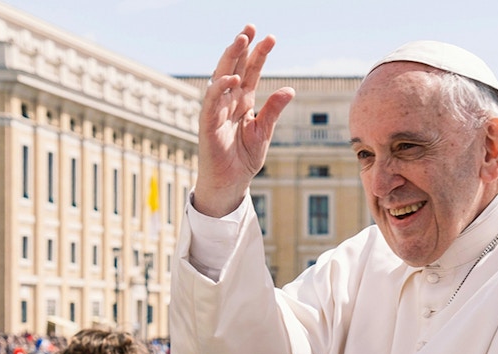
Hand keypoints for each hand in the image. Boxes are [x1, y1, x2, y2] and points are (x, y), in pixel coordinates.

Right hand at [194, 25, 294, 216]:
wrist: (230, 183)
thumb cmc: (244, 158)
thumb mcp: (264, 132)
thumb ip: (274, 110)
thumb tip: (290, 89)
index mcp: (244, 102)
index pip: (251, 72)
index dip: (259, 54)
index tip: (270, 38)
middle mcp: (229, 101)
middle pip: (235, 67)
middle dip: (242, 47)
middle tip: (251, 27)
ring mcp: (217, 110)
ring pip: (221, 78)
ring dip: (230, 59)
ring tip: (241, 40)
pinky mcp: (208, 124)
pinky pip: (213, 102)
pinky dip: (221, 89)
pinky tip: (232, 78)